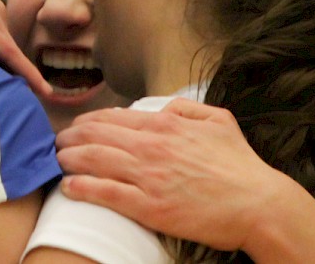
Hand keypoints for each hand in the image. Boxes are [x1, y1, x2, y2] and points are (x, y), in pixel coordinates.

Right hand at [0, 0, 50, 96]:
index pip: (2, 42)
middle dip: (18, 75)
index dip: (9, 66)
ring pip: (12, 55)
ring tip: (31, 104)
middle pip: (9, 50)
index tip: (17, 88)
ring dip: (21, 79)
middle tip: (26, 104)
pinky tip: (42, 90)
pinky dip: (28, 73)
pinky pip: (11, 54)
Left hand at [54, 99, 304, 252]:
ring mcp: (148, 177)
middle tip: (55, 144)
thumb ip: (186, 109)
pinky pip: (105, 193)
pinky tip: (68, 187)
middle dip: (68, 139)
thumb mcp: (219, 120)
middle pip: (94, 137)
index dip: (86, 123)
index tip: (74, 129)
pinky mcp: (149, 207)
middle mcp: (151, 148)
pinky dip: (81, 188)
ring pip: (93, 161)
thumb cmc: (241, 166)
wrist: (259, 205)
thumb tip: (161, 108)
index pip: (111, 118)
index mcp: (166, 125)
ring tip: (55, 161)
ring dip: (67, 159)